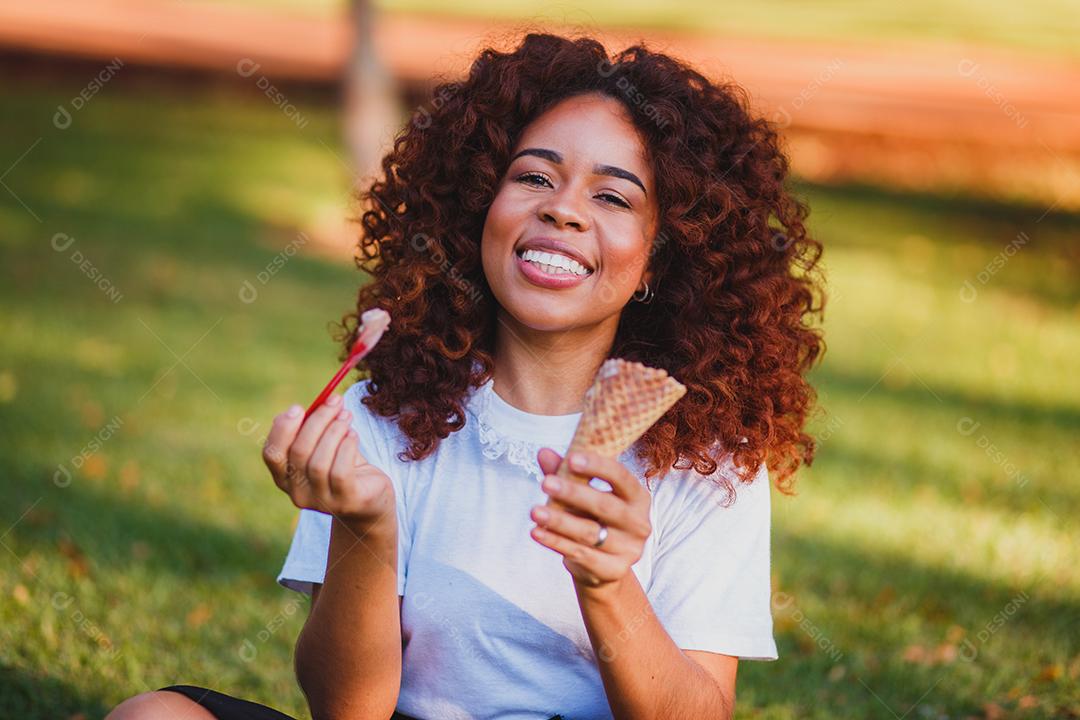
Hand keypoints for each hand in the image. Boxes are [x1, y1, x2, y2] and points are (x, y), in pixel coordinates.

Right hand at [262, 394, 393, 528]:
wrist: (371, 497)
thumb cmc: (343, 464)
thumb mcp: (325, 445)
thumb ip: (314, 429)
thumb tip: (317, 403)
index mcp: (285, 477)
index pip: (272, 454)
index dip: (282, 429)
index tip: (299, 407)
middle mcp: (297, 493)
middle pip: (298, 452)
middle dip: (318, 421)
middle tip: (335, 401)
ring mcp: (321, 501)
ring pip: (318, 462)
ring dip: (334, 431)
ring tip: (347, 416)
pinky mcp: (345, 502)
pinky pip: (340, 472)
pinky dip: (346, 448)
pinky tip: (353, 436)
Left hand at [529, 447, 651, 588]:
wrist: (601, 565)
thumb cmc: (593, 518)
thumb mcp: (583, 494)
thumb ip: (567, 474)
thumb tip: (544, 453)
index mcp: (638, 497)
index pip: (621, 477)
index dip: (598, 467)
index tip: (572, 458)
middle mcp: (639, 523)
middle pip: (605, 506)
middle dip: (573, 494)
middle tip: (546, 483)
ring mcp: (629, 549)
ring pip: (589, 532)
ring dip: (559, 521)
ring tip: (534, 511)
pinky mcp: (614, 570)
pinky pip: (580, 554)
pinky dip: (556, 542)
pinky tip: (537, 532)